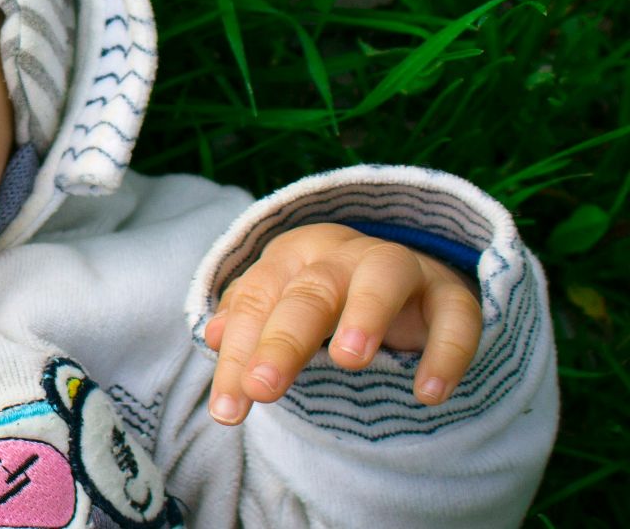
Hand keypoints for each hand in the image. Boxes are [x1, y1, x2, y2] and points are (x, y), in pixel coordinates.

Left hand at [202, 223, 479, 424]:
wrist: (398, 276)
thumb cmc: (321, 299)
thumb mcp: (280, 308)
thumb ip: (248, 325)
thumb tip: (210, 336)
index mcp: (291, 258)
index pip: (257, 302)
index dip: (238, 353)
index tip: (227, 410)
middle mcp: (342, 255)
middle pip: (309, 291)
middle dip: (282, 341)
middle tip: (262, 388)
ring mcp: (399, 267)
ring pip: (383, 276)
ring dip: (364, 314)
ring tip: (348, 360)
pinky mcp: (450, 292)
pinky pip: (455, 314)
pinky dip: (445, 351)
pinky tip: (427, 394)